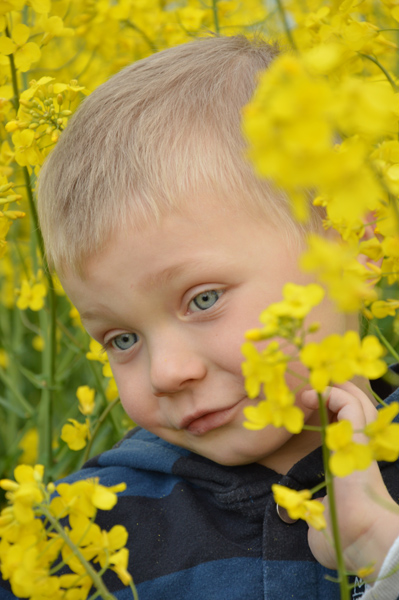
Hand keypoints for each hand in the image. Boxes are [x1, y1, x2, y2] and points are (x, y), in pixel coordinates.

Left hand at [301, 382, 398, 578]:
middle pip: (357, 410)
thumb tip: (305, 511)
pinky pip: (351, 406)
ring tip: (313, 386)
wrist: (362, 541)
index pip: (347, 430)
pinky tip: (315, 394)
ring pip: (358, 403)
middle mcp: (359, 451)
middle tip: (312, 387)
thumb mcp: (322, 517)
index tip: (309, 406)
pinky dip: (335, 394)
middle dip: (336, 394)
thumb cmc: (343, 535)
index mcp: (351, 466)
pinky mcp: (359, 440)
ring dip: (335, 390)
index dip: (332, 413)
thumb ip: (314, 509)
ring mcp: (362, 444)